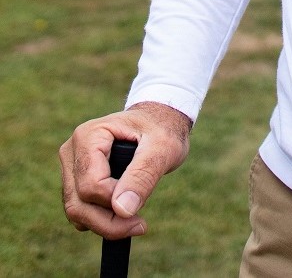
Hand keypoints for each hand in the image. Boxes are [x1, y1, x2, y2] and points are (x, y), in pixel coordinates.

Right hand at [59, 101, 191, 239]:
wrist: (160, 123)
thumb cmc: (163, 129)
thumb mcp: (163, 147)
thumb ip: (143, 175)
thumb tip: (121, 209)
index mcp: (89, 135)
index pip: (91, 185)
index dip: (114, 201)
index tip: (141, 204)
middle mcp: (72, 151)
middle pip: (78, 202)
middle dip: (108, 221)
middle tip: (139, 225)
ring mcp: (71, 167)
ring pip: (76, 210)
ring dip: (104, 223)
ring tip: (135, 220)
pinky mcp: (75, 182)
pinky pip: (81, 210)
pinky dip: (100, 219)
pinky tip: (125, 213)